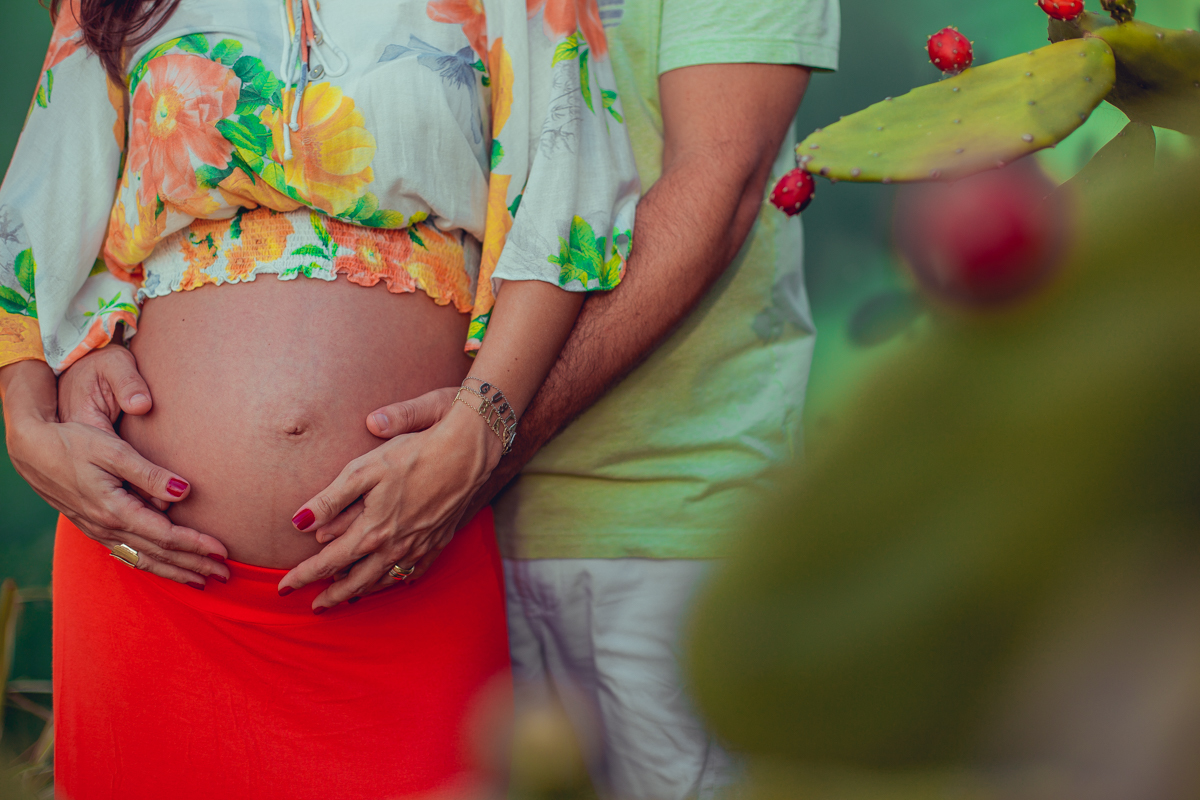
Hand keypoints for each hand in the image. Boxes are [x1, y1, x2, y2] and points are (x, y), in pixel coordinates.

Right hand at [2, 353, 229, 587]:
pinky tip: (166, 569)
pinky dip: (152, 565)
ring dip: (175, 572)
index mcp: (114, 509)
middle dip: (194, 566)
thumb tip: (184, 492)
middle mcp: (107, 527)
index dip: (196, 545)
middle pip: (159, 555)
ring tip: (202, 580)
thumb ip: (149, 474)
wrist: (30, 448)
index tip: (223, 551)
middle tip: (226, 575)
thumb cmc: (73, 442)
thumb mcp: (113, 451)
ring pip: (143, 560)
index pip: (165, 536)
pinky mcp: (94, 527)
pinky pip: (128, 555)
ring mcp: (98, 530)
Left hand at [278, 395, 502, 611]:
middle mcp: (395, 547)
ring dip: (362, 592)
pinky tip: (392, 581)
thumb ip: (329, 499)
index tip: (284, 588)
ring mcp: (419, 547)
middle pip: (356, 581)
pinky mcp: (438, 541)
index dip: (304, 576)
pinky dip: (395, 582)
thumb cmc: (413, 453)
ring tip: (347, 598)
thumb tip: (299, 523)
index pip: (328, 562)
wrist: (466, 452)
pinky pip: (412, 573)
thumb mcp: (363, 470)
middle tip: (314, 607)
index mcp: (372, 531)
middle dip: (332, 595)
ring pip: (384, 581)